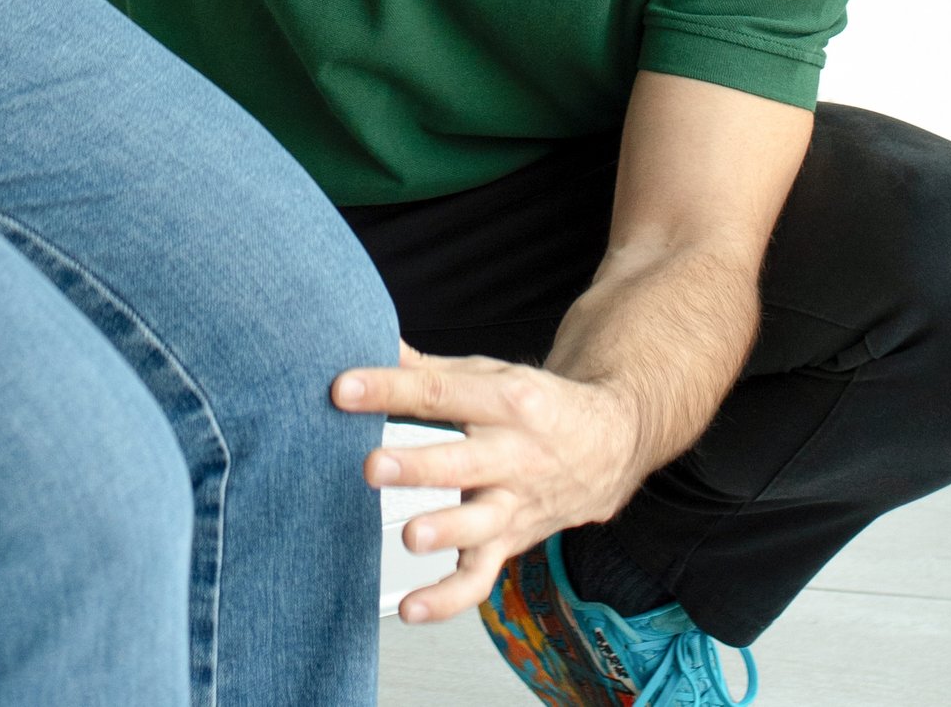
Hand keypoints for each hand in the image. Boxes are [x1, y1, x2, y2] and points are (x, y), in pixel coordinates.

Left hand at [335, 342, 648, 623]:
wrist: (608, 443)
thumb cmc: (538, 405)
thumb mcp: (491, 374)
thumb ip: (428, 370)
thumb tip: (370, 344)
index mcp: (504, 400)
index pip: (439, 392)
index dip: (389, 389)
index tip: (343, 389)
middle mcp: (512, 453)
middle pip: (461, 460)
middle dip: (416, 466)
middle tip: (372, 466)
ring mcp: (514, 503)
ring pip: (479, 524)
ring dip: (444, 531)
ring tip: (410, 536)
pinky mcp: (511, 542)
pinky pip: (481, 579)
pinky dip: (448, 599)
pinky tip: (412, 607)